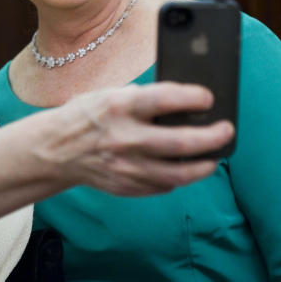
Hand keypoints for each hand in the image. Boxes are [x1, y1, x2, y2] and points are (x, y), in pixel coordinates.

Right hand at [41, 81, 234, 195]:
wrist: (55, 149)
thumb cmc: (88, 114)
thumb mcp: (110, 95)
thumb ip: (144, 98)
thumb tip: (185, 103)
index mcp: (118, 107)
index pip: (164, 100)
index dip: (192, 98)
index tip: (210, 98)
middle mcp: (123, 138)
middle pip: (178, 143)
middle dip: (210, 137)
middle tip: (226, 130)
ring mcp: (125, 167)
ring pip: (176, 173)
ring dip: (202, 165)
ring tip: (215, 156)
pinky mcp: (125, 187)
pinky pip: (162, 185)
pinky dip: (179, 177)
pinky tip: (189, 168)